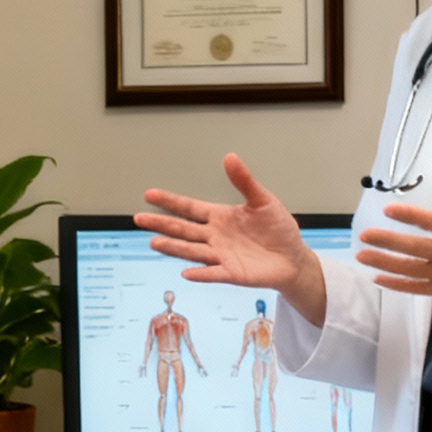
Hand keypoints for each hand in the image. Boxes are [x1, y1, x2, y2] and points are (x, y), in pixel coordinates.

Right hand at [137, 156, 326, 325]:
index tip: (149, 195)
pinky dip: (201, 274)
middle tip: (138, 218)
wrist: (293, 257)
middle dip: (161, 223)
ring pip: (192, 251)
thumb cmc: (278, 230)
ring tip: (154, 242)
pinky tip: (187, 273)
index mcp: (220, 217)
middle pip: (183, 229)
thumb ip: (244, 182)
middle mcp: (215, 236)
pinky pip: (214, 273)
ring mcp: (221, 256)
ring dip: (174, 248)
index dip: (170, 202)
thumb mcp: (263, 201)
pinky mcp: (232, 273)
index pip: (189, 208)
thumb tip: (230, 157)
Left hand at [358, 156, 431, 312]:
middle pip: (418, 249)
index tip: (388, 209)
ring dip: (386, 265)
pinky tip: (380, 279)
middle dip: (389, 243)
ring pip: (415, 271)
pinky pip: (422, 288)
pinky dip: (400, 285)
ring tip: (362, 257)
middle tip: (364, 236)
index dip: (411, 217)